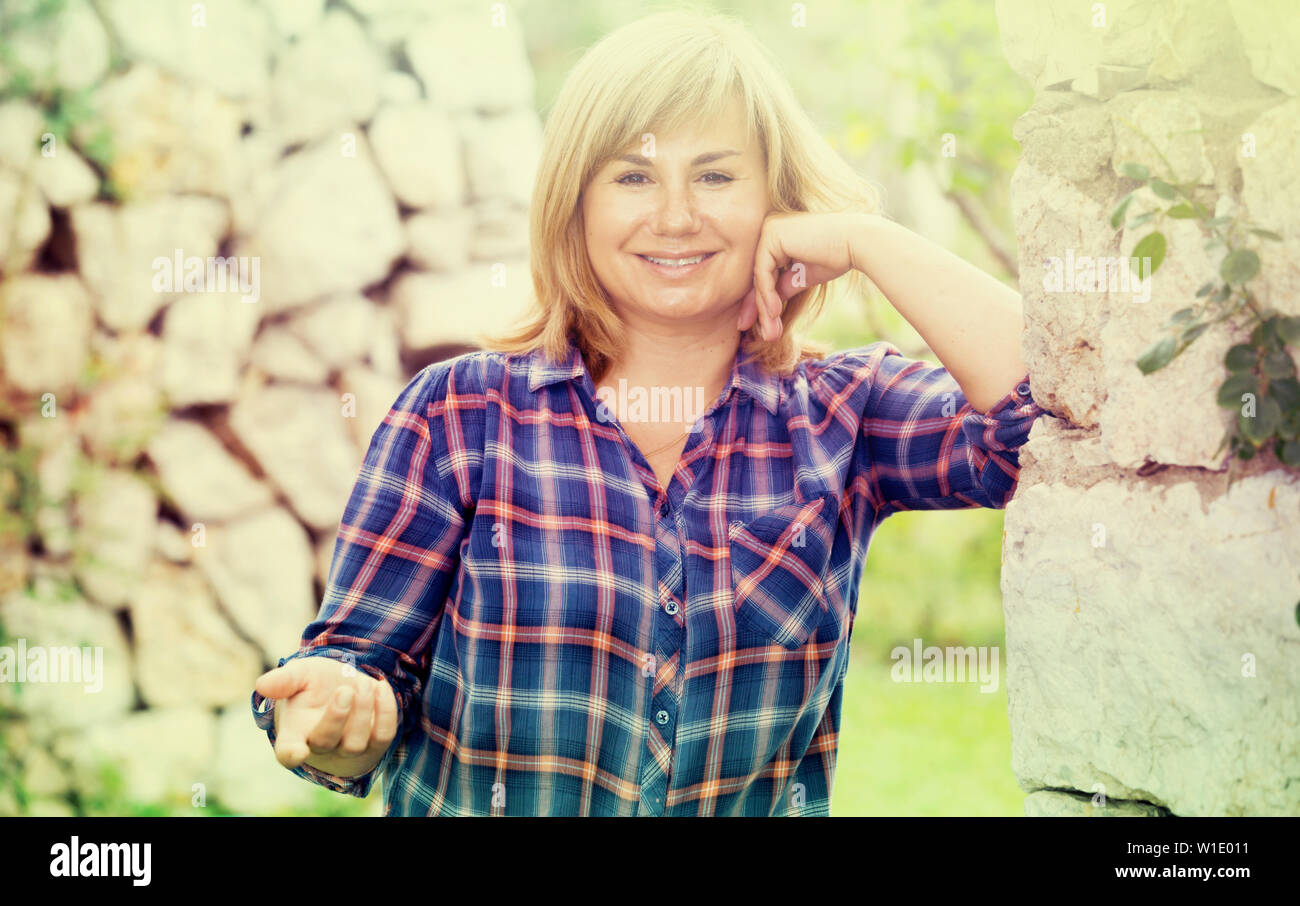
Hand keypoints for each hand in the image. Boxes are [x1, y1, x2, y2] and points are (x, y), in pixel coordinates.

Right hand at [255, 655, 398, 778]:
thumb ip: (284, 680)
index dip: (292, 755)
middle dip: (337, 716)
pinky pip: (385, 735)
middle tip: (345, 690)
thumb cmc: (314, 683)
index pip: (288, 752)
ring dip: (364, 710)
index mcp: (294, 733)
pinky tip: (381, 687)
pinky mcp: (375, 744)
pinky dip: (386, 711)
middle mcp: (319, 747)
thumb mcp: (300, 675)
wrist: (344, 683)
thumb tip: (262, 685)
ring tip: (361, 683)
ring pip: (356, 742)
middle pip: (326, 742)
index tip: (299, 752)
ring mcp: (347, 749)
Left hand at [738, 211, 866, 340]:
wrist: (856, 243)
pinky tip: (775, 313)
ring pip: (759, 277)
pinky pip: (763, 272)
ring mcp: (767, 230)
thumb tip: (766, 309)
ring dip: (765, 307)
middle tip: (764, 335)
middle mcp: (767, 229)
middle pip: (758, 276)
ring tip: (772, 331)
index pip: (763, 274)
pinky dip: (767, 294)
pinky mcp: (770, 234)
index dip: (761, 303)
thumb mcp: (801, 277)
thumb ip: (782, 288)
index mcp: (775, 236)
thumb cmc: (835, 257)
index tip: (762, 328)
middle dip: (759, 309)